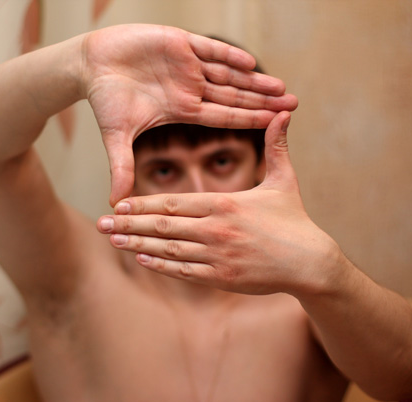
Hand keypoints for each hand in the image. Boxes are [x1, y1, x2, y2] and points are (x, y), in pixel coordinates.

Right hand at [81, 24, 298, 204]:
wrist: (91, 65)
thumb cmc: (105, 99)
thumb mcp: (117, 136)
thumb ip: (122, 167)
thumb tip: (115, 203)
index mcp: (183, 109)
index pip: (223, 116)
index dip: (249, 119)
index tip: (275, 124)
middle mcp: (190, 87)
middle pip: (234, 95)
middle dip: (263, 99)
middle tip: (293, 104)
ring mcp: (187, 65)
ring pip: (228, 72)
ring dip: (254, 79)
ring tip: (281, 87)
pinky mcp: (178, 42)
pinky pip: (209, 49)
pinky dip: (228, 55)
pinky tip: (249, 63)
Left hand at [96, 112, 337, 295]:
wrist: (310, 262)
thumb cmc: (294, 220)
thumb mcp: (285, 180)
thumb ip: (276, 147)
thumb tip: (281, 113)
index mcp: (225, 205)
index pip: (174, 204)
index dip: (143, 205)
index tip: (119, 203)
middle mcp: (216, 230)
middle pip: (162, 227)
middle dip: (128, 225)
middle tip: (100, 223)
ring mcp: (217, 256)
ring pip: (168, 250)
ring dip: (137, 246)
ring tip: (113, 240)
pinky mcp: (222, 278)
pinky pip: (184, 271)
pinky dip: (161, 265)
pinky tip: (141, 260)